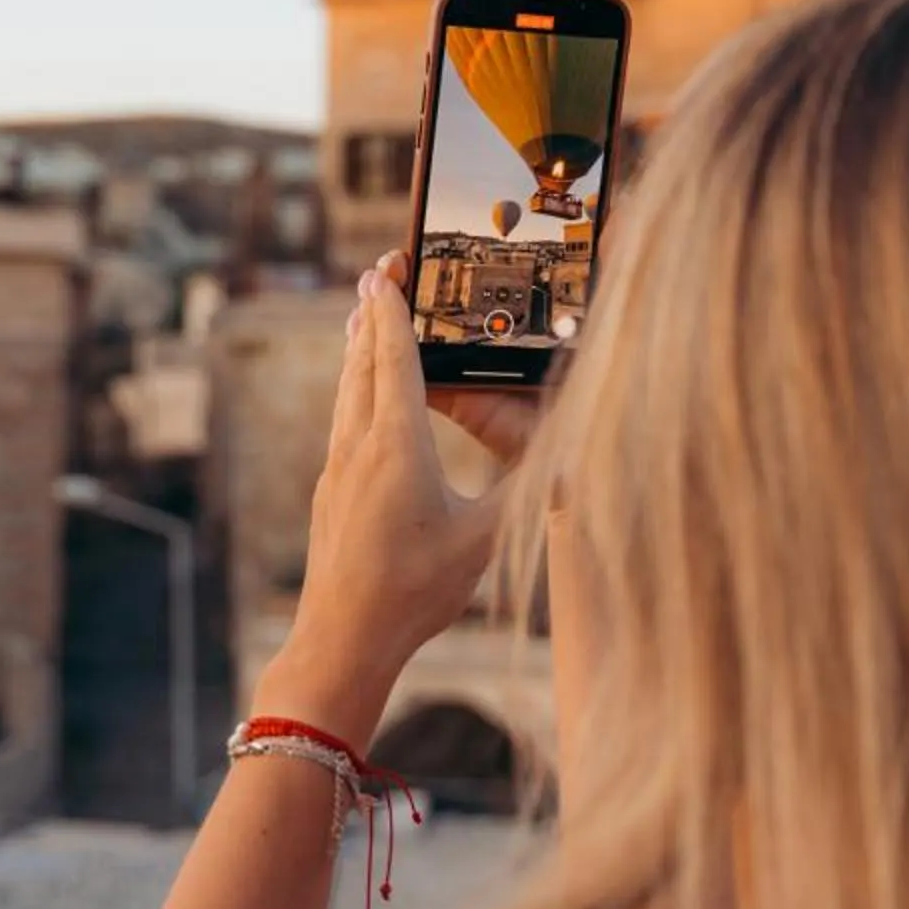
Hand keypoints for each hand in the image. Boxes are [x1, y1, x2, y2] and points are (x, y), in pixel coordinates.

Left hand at [256, 263, 519, 746]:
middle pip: (362, 361)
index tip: (386, 268)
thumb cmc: (415, 589)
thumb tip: (577, 454)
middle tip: (379, 273)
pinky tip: (359, 400)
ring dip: (358, 349)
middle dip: (372, 313)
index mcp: (396, 444)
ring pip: (346, 390)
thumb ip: (530, 491)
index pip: (395, 358)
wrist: (342, 640)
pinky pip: (341, 420)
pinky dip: (353, 389)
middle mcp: (359, 445)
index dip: (393, 310)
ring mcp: (338, 469)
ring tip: (365, 320)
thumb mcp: (485, 539)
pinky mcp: (330, 493)